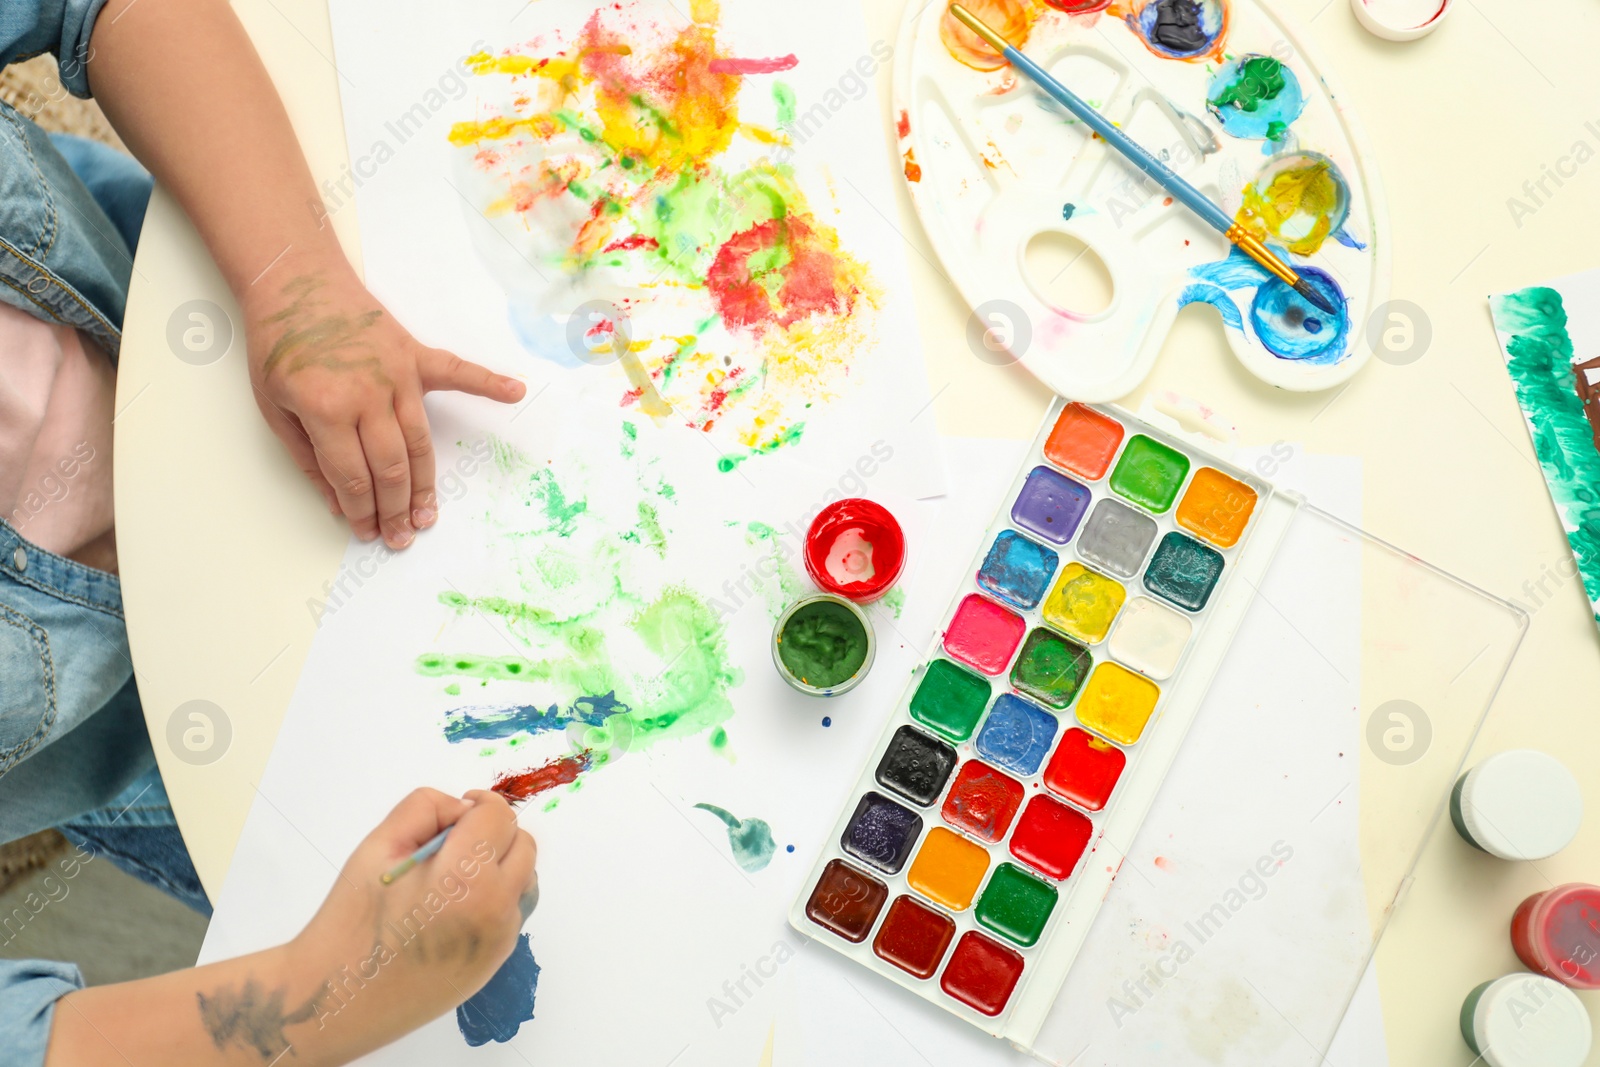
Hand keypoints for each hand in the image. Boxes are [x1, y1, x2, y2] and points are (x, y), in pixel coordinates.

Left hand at [244, 254, 525, 547]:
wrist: (294, 283)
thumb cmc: (280, 345)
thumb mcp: (273, 408)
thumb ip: (307, 458)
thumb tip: (338, 503)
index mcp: (326, 409)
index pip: (351, 477)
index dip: (360, 512)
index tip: (366, 532)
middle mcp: (368, 395)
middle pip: (390, 468)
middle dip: (394, 510)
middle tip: (400, 537)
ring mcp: (397, 375)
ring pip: (419, 443)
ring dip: (424, 485)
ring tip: (427, 515)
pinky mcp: (414, 356)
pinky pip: (458, 372)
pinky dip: (489, 383)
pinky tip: (516, 392)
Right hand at [286, 788, 537, 1045]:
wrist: (339, 995)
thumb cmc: (351, 919)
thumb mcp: (379, 845)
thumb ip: (426, 809)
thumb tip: (464, 809)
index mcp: (465, 877)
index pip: (499, 816)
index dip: (477, 804)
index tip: (457, 812)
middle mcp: (494, 909)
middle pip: (522, 844)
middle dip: (493, 832)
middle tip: (453, 842)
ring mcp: (499, 940)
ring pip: (525, 878)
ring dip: (501, 865)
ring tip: (455, 875)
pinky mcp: (496, 962)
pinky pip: (513, 912)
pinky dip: (496, 897)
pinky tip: (455, 906)